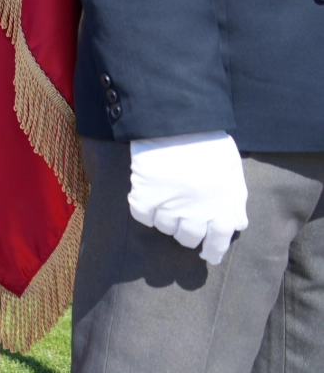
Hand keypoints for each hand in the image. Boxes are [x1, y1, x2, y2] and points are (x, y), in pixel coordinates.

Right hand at [128, 131, 248, 264]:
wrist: (176, 123)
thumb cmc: (209, 145)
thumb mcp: (233, 171)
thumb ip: (236, 200)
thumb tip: (237, 224)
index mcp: (220, 209)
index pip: (218, 241)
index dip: (213, 251)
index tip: (208, 255)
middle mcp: (196, 213)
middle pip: (188, 238)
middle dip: (188, 234)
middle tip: (185, 222)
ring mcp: (168, 206)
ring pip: (165, 228)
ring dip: (167, 220)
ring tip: (168, 205)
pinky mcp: (144, 196)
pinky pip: (142, 216)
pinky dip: (145, 212)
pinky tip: (149, 201)